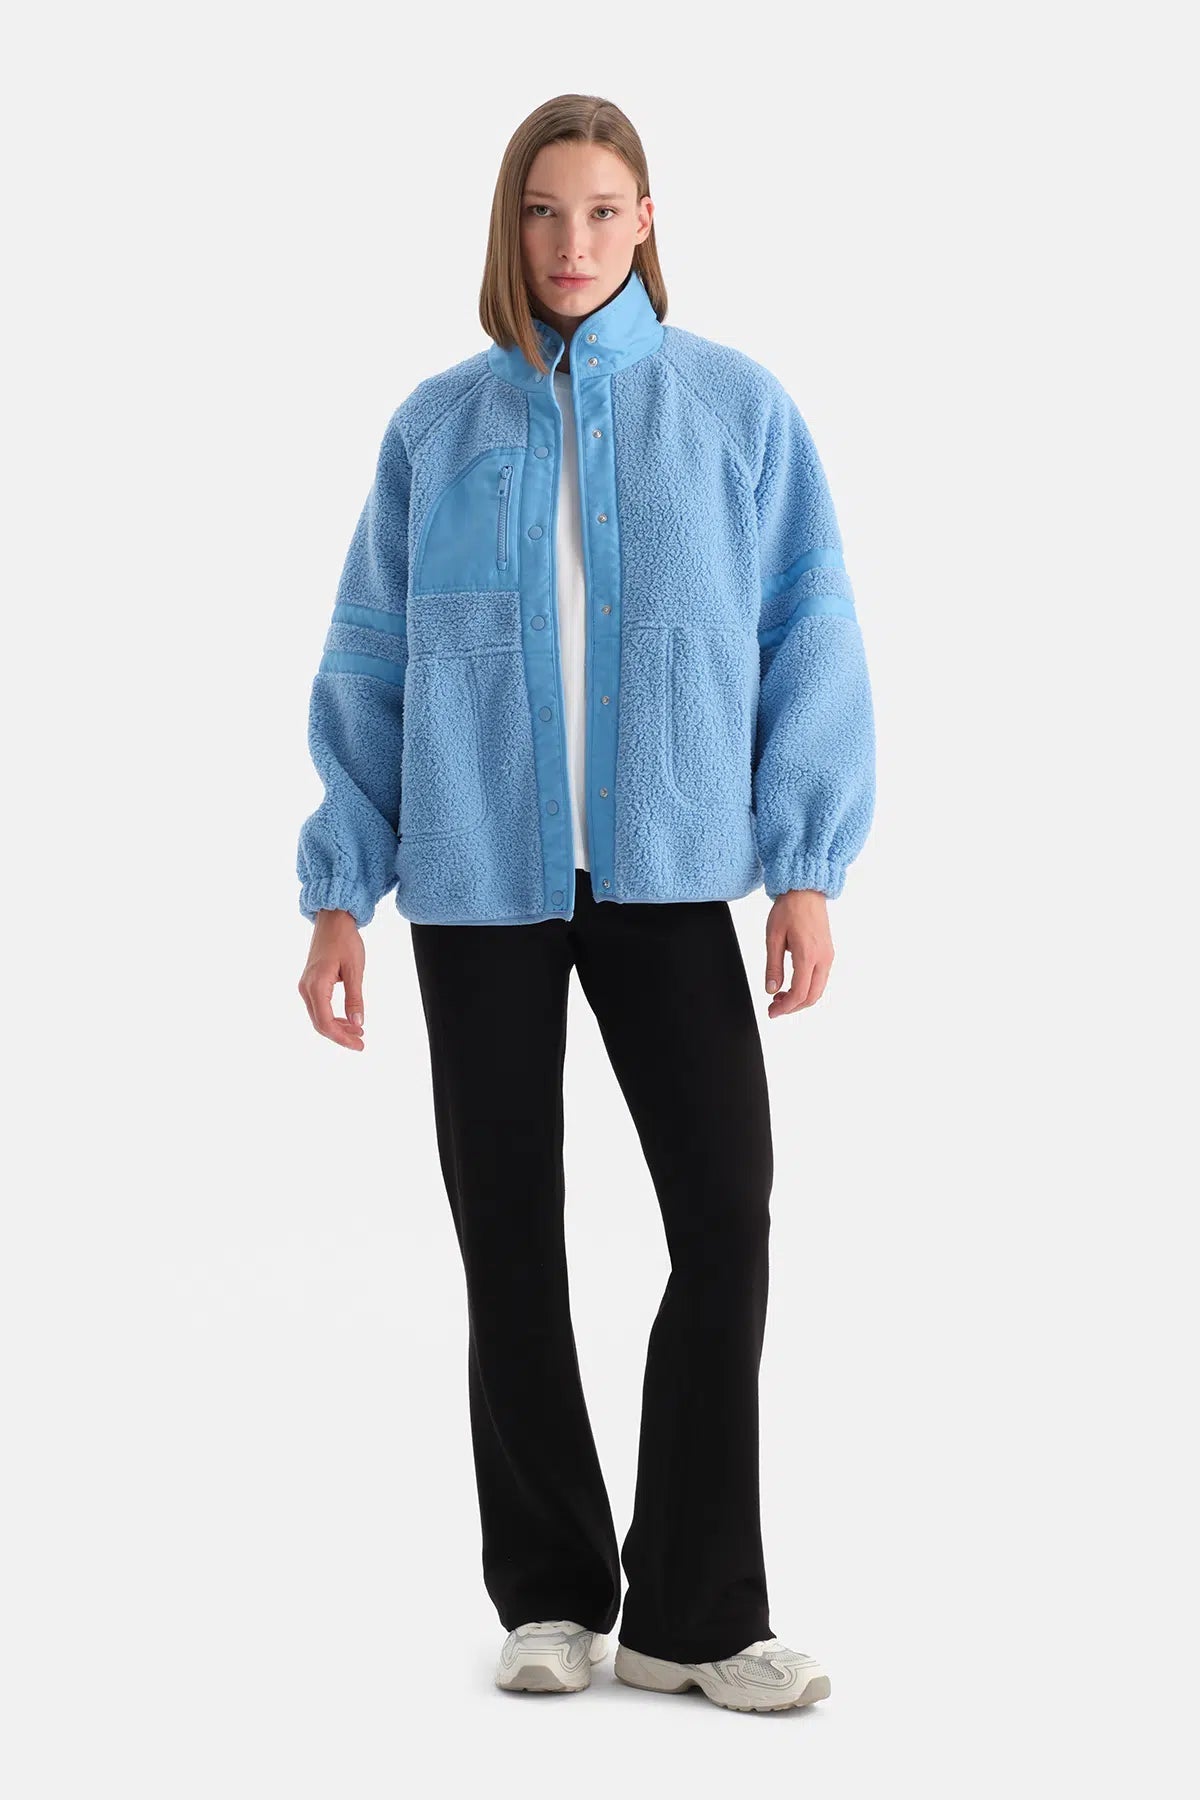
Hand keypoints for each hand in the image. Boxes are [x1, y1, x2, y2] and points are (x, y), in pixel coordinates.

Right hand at [298, 910, 366, 1049]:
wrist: (333, 920)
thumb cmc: (345, 940)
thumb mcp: (355, 970)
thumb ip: (355, 998)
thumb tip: (357, 1023)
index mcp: (316, 986)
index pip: (326, 1022)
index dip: (342, 1038)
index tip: (359, 1045)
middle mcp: (306, 988)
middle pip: (320, 1023)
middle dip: (340, 1036)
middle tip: (361, 1043)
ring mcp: (306, 986)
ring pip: (319, 1017)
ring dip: (337, 1027)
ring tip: (358, 1033)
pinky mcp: (310, 983)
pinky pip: (319, 1007)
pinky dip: (332, 1017)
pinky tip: (347, 1020)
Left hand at [764, 889, 833, 1017]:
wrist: (806, 891)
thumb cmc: (788, 909)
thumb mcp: (773, 937)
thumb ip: (773, 966)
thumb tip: (771, 990)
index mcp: (808, 955)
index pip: (800, 993)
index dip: (785, 1008)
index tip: (772, 1012)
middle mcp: (822, 958)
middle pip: (812, 996)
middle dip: (793, 1007)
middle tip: (774, 1008)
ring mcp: (828, 956)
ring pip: (818, 989)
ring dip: (800, 998)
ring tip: (780, 996)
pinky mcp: (828, 953)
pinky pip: (820, 978)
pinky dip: (807, 987)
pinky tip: (792, 984)